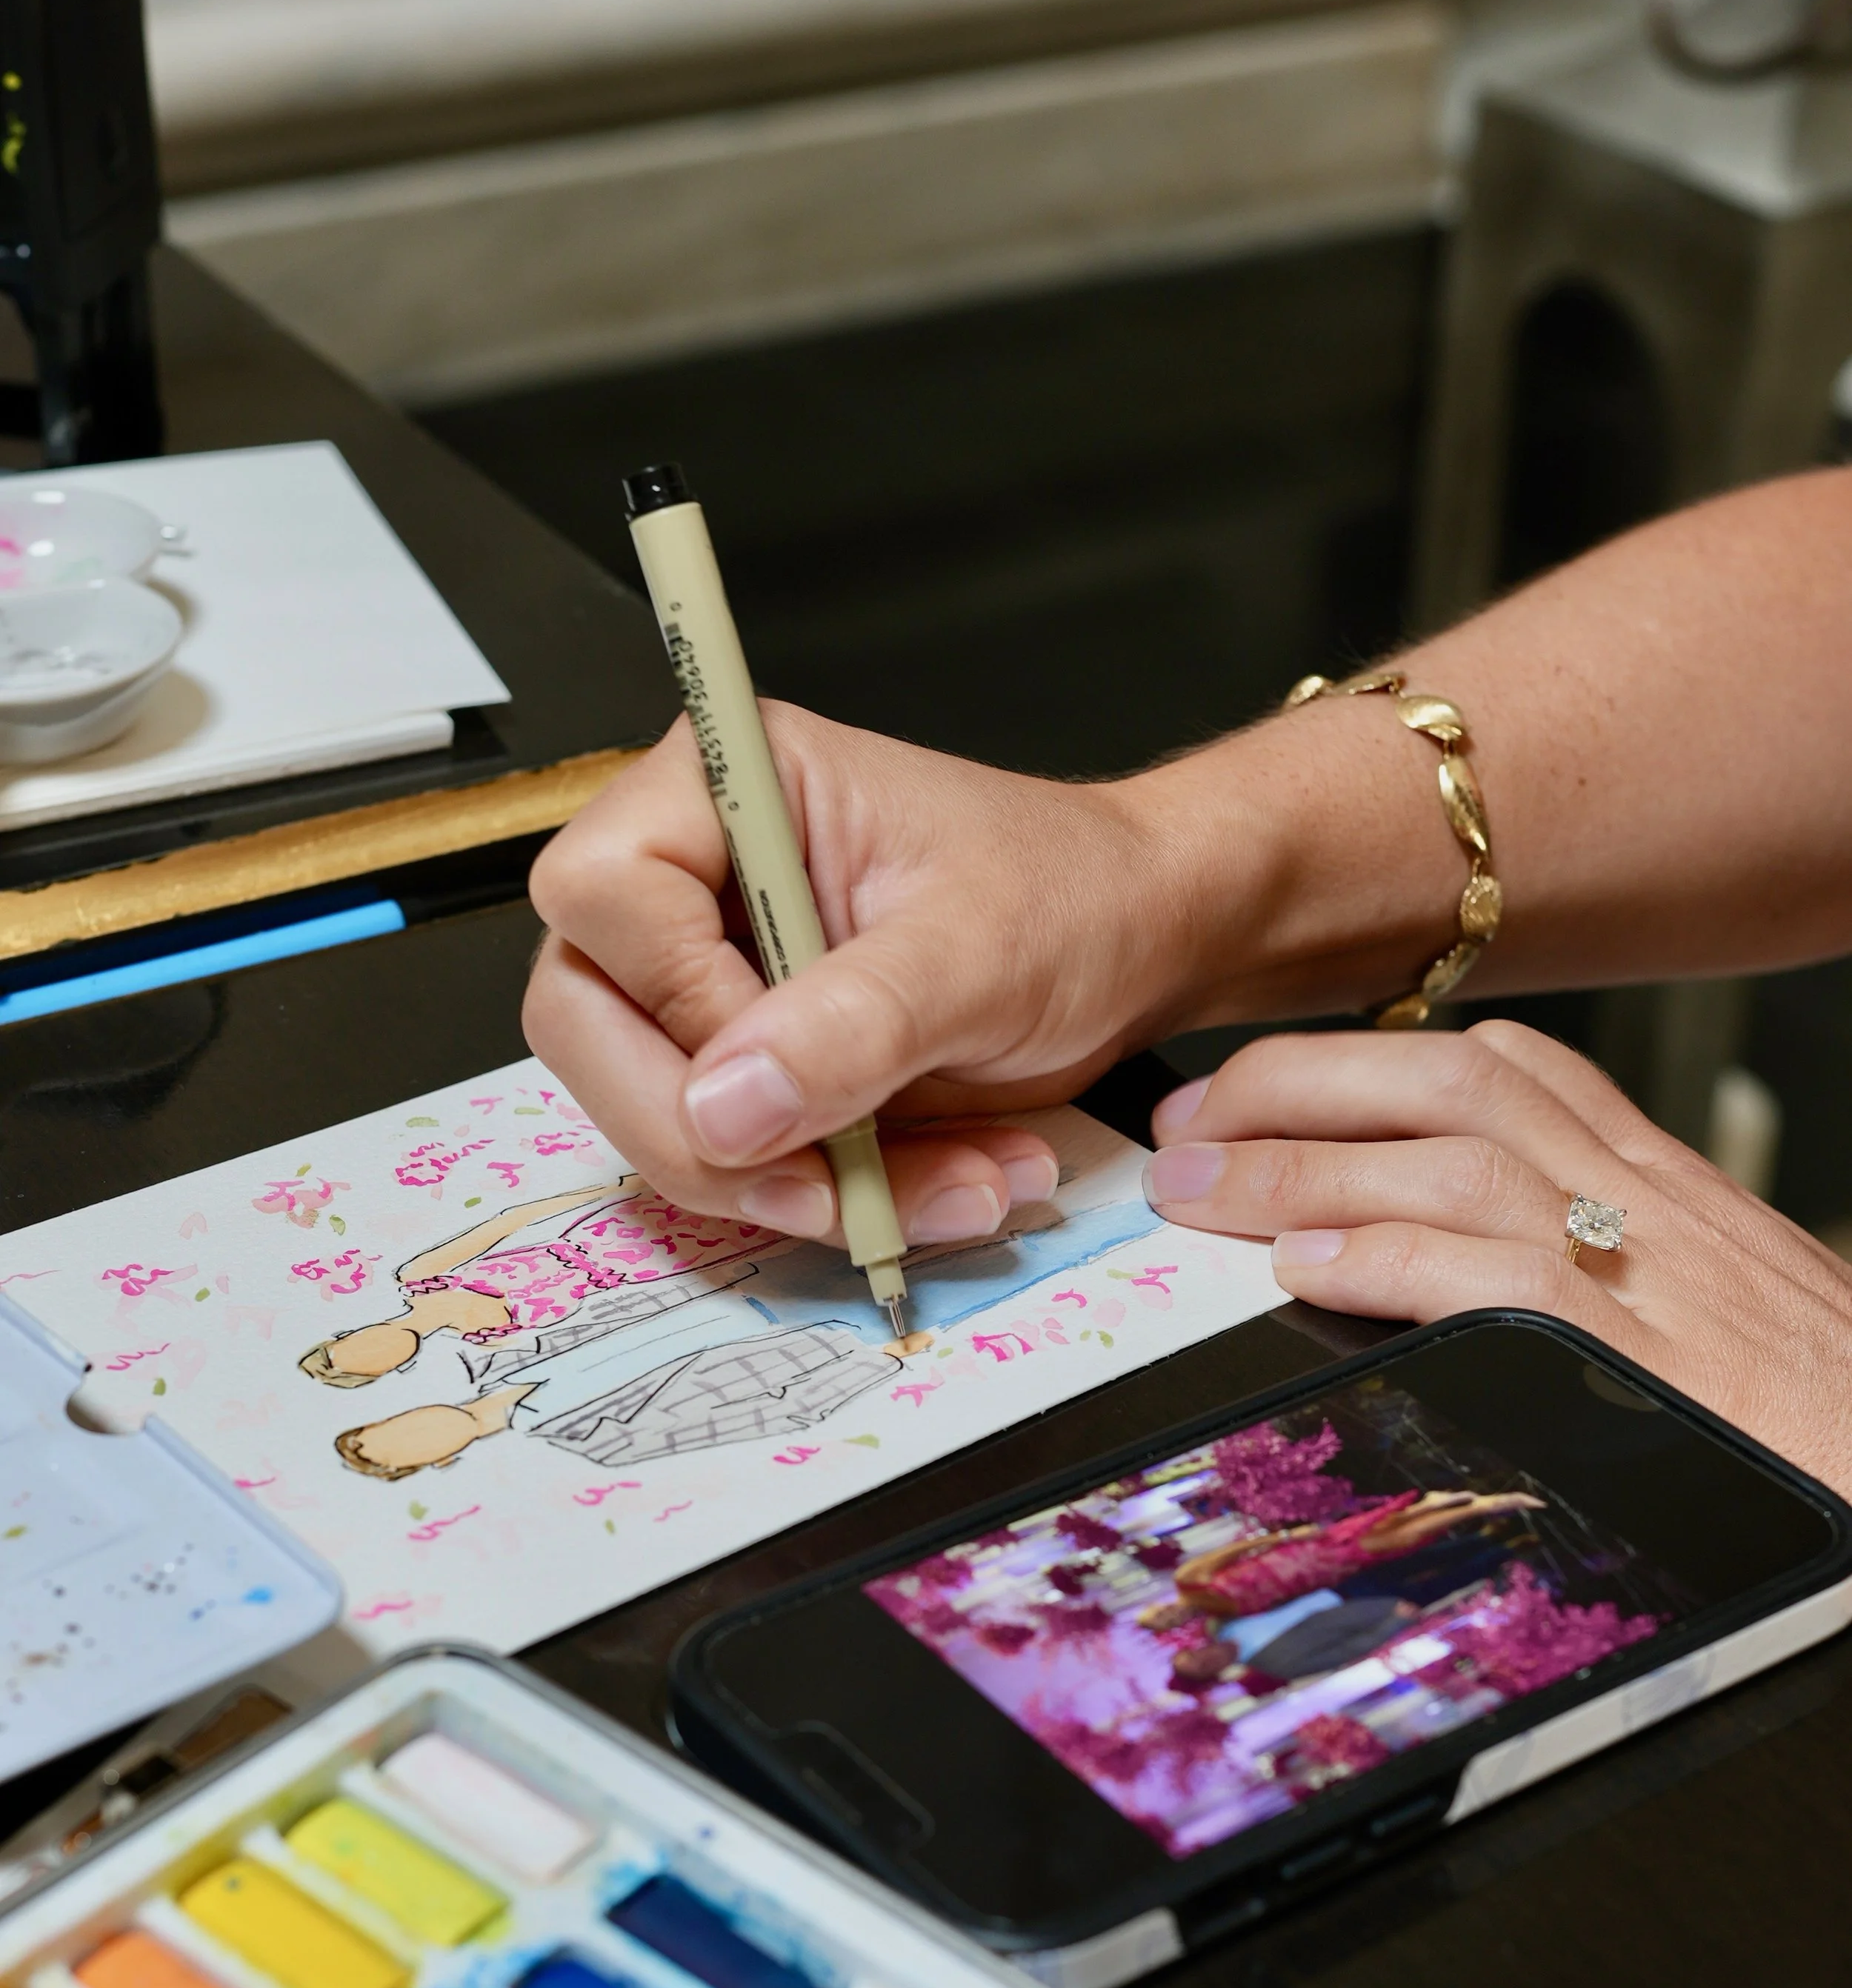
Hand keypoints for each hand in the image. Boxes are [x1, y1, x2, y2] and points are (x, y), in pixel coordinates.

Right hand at [525, 702, 1197, 1246]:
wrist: (1138, 944)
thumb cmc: (1071, 895)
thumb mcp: (978, 952)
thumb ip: (851, 1023)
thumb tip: (724, 1107)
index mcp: (727, 787)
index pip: (602, 895)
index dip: (676, 998)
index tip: (786, 1058)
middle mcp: (693, 876)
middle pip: (584, 1022)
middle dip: (710, 1136)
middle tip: (834, 1187)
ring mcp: (708, 978)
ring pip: (653, 1113)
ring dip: (791, 1186)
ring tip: (951, 1183)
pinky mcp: (747, 1066)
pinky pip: (727, 1160)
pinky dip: (829, 1200)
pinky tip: (940, 1184)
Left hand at [1143, 1017, 1851, 1496]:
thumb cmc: (1811, 1411)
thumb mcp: (1710, 1304)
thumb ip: (1600, 1262)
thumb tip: (1445, 1258)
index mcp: (1661, 1183)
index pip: (1503, 1070)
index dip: (1363, 1063)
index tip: (1264, 1088)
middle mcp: (1647, 1201)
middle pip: (1450, 1084)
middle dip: (1301, 1087)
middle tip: (1190, 1130)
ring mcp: (1647, 1268)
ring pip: (1451, 1157)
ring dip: (1306, 1164)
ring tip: (1203, 1192)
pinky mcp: (1638, 1353)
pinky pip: (1493, 1271)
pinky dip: (1388, 1256)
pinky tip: (1305, 1267)